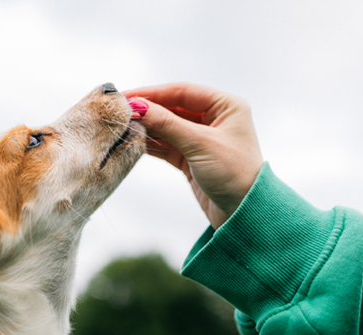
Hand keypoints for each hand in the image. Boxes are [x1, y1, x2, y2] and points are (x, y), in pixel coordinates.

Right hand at [124, 83, 262, 228]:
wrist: (244, 214)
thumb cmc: (234, 173)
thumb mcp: (200, 144)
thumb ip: (167, 123)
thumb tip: (137, 106)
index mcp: (226, 105)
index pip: (183, 91)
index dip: (153, 93)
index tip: (127, 96)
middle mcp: (215, 118)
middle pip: (173, 107)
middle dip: (148, 110)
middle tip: (119, 111)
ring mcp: (203, 139)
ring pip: (168, 127)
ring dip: (147, 127)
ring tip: (121, 126)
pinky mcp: (192, 158)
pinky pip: (167, 145)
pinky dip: (151, 143)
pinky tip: (133, 141)